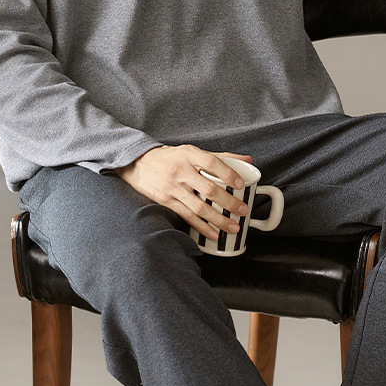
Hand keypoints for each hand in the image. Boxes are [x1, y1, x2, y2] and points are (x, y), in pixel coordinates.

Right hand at [114, 144, 255, 239]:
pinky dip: (201, 227)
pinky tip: (213, 233)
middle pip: (209, 188)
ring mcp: (173, 187)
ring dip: (218, 219)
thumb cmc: (171, 158)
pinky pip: (186, 216)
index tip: (241, 184)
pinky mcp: (166, 200)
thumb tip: (247, 162)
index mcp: (190, 154)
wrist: (138, 162)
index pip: (212, 162)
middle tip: (243, 211)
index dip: (228, 173)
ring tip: (233, 226)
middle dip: (229, 202)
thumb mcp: (192, 152)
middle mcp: (181, 170)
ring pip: (199, 207)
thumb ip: (220, 157)